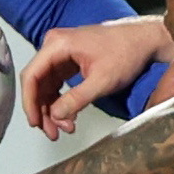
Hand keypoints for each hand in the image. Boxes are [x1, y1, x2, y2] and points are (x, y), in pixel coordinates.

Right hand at [24, 16, 173, 137]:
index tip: (35, 122)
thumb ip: (77, 99)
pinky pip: (56, 85)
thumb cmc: (127, 52)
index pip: (32, 76)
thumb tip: (56, 116)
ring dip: (52, 110)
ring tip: (64, 129)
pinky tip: (69, 117)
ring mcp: (61, 54)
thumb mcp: (102, 80)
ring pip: (45, 87)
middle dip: (43, 111)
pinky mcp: (68, 61)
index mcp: (58, 45)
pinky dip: (60, 102)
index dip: (30, 103)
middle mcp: (55, 46)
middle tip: (52, 133)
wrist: (144, 41)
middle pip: (37, 83)